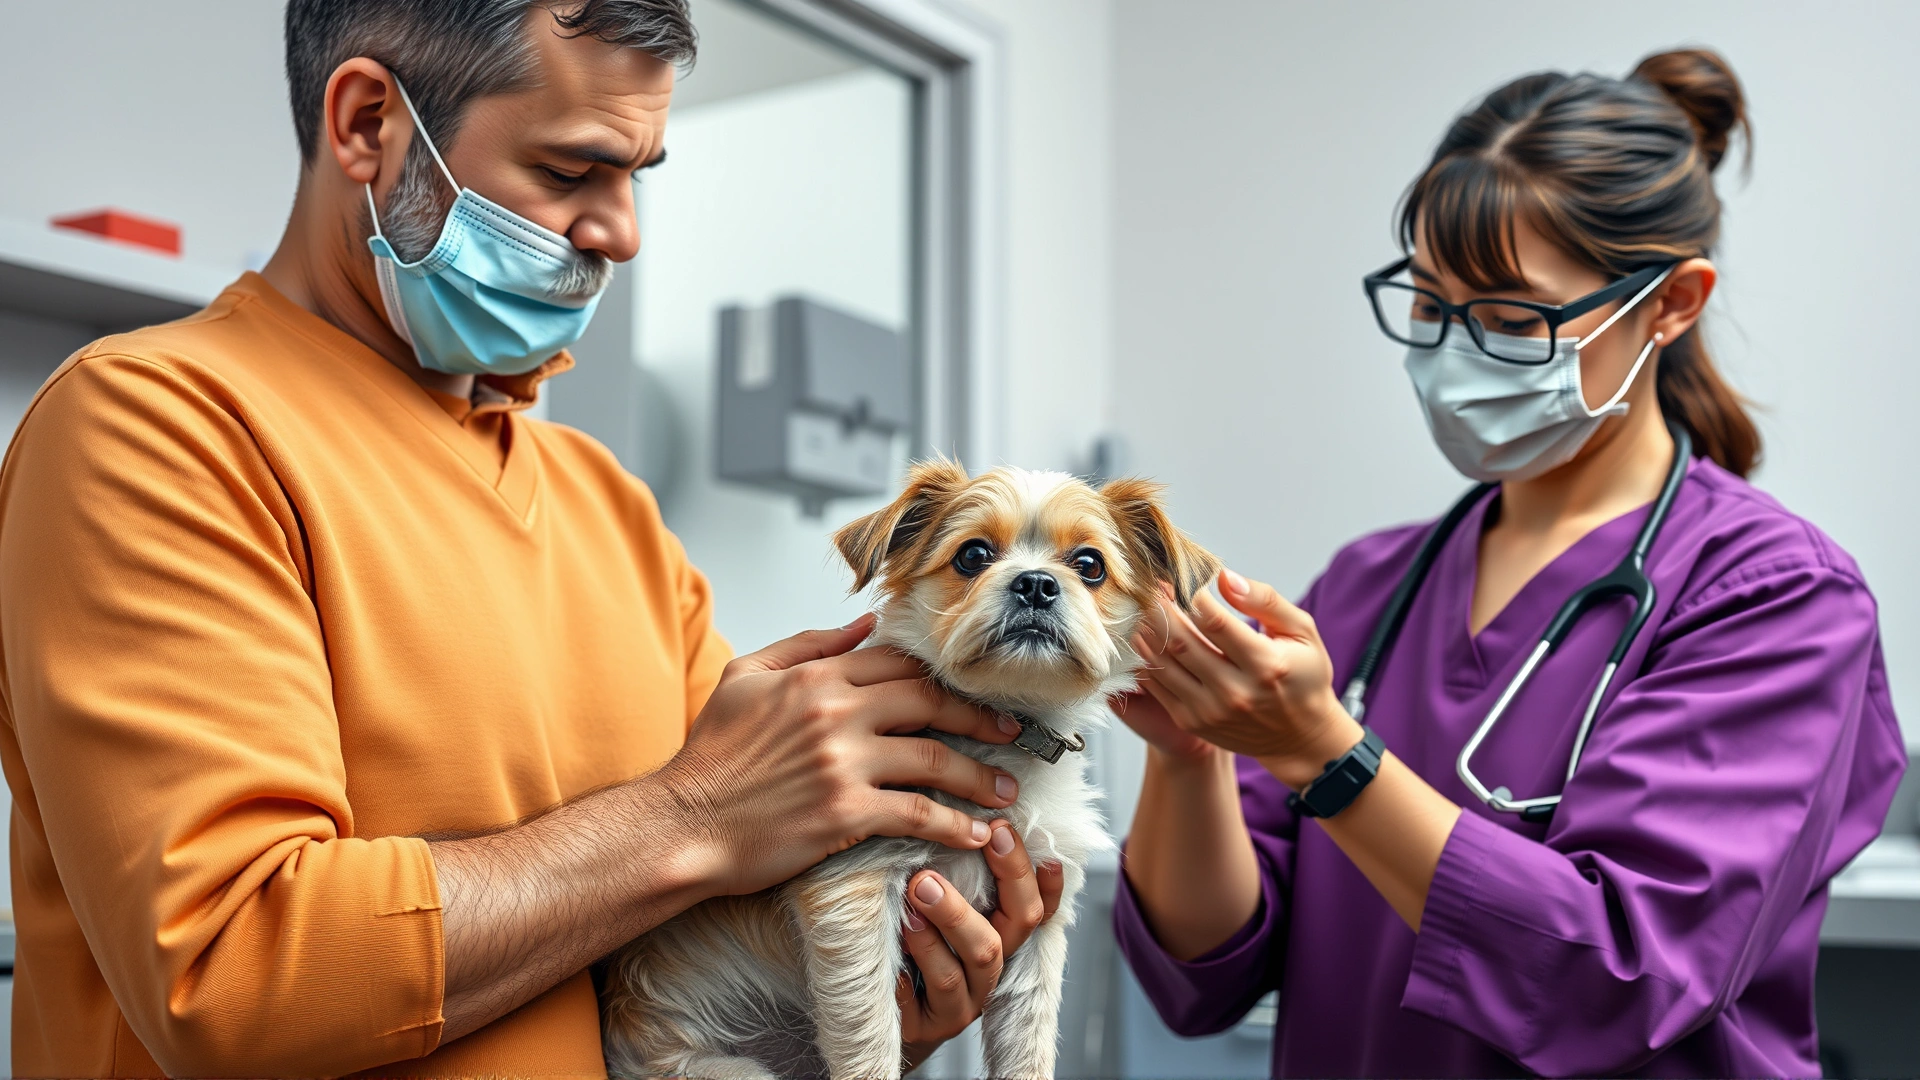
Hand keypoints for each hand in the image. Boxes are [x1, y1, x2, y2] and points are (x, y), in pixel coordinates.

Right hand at [661, 614, 1024, 896]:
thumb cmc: (709, 757)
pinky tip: (977, 834)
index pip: (898, 663)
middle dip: (978, 717)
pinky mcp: (845, 813)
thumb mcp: (745, 677)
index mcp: (816, 677)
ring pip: (934, 758)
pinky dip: (955, 825)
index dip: (942, 676)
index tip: (970, 691)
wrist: (682, 824)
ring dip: (979, 775)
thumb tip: (864, 623)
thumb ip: (807, 644)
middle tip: (1010, 733)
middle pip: (930, 702)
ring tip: (1005, 791)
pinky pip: (918, 814)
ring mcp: (844, 763)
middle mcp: (836, 712)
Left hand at [898, 821, 1065, 1068]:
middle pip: (1016, 927)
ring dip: (948, 920)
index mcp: (1000, 937)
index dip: (1040, 875)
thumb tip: (955, 818)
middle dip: (998, 881)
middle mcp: (991, 969)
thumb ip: (952, 876)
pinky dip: (906, 976)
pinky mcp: (928, 1027)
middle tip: (975, 837)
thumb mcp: (934, 908)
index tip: (1014, 831)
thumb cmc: (906, 946)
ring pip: (973, 962)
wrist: (878, 1012)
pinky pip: (922, 1003)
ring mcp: (964, 1002)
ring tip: (916, 891)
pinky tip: (891, 956)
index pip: (1037, 905)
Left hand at [1131, 571, 1361, 788]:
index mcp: (1265, 664)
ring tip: (1142, 609)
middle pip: (1182, 642)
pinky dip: (1146, 660)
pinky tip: (1144, 639)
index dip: (1193, 597)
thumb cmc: (1303, 675)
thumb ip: (1265, 601)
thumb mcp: (1301, 631)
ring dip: (1147, 633)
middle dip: (1161, 610)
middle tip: (1150, 589)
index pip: (1215, 622)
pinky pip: (1158, 687)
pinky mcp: (1193, 723)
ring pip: (1163, 664)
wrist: (1300, 736)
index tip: (1184, 581)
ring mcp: (1211, 711)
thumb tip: (1224, 578)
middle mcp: (1236, 692)